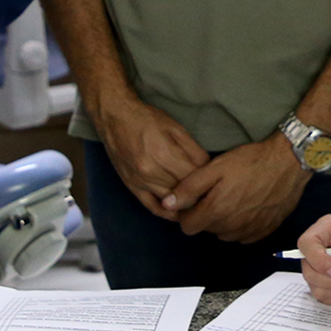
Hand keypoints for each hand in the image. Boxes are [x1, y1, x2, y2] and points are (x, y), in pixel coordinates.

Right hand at [91, 97, 210, 220]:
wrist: (115, 117)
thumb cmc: (147, 119)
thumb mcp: (176, 128)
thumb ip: (194, 150)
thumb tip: (208, 168)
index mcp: (164, 154)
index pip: (194, 177)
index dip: (207, 179)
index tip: (215, 180)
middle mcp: (150, 172)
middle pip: (184, 192)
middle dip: (199, 192)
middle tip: (210, 191)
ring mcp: (140, 182)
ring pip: (171, 202)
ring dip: (186, 202)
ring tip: (198, 200)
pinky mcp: (132, 187)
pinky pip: (152, 207)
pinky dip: (168, 212)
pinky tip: (179, 212)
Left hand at [164, 137, 308, 242]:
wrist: (288, 162)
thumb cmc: (251, 161)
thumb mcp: (215, 168)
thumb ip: (189, 188)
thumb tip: (167, 204)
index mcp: (216, 211)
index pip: (188, 227)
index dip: (188, 212)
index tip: (196, 199)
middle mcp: (231, 227)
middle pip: (207, 229)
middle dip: (207, 214)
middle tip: (218, 193)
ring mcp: (249, 230)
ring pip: (225, 233)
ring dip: (224, 221)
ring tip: (234, 197)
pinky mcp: (265, 230)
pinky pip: (244, 235)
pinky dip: (242, 224)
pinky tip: (248, 205)